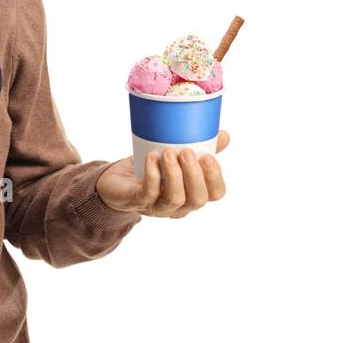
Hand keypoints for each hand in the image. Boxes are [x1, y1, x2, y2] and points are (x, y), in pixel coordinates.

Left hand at [94, 130, 229, 217]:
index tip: (208, 156)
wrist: (117, 180)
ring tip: (168, 152)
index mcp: (193, 194)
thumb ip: (201, 148)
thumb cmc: (152, 168)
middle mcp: (179, 206)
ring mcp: (157, 207)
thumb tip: (224, 135)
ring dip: (174, 174)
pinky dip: (152, 174)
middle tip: (187, 152)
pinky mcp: (137, 202)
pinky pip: (148, 193)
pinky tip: (152, 157)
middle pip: (196, 200)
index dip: (215, 177)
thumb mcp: (177, 157)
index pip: (215, 194)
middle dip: (195, 175)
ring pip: (174, 199)